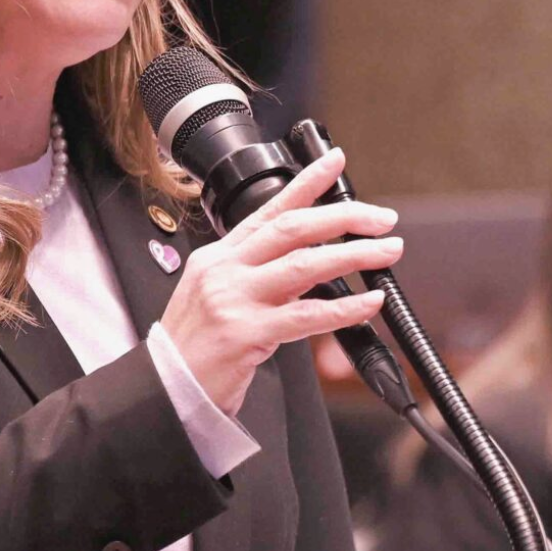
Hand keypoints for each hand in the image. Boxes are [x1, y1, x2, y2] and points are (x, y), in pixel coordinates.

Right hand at [159, 148, 399, 415]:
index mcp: (218, 256)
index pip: (268, 209)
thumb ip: (261, 276)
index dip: (306, 183)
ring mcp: (233, 299)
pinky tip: (370, 303)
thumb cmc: (195, 347)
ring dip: (354, 255)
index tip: (335, 162)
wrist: (163, 388)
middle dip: (343, 217)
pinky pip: (306, 315)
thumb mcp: (219, 297)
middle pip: (292, 228)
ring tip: (387, 252)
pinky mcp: (245, 333)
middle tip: (382, 219)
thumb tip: (315, 263)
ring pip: (304, 265)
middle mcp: (224, 270)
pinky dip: (345, 308)